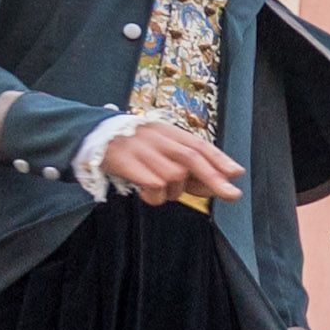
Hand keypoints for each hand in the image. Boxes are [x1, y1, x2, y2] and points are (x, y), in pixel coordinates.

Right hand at [98, 119, 243, 206]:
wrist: (92, 134)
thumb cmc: (133, 146)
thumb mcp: (159, 148)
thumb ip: (184, 165)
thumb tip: (216, 184)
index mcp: (169, 132)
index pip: (199, 145)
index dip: (220, 159)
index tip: (237, 173)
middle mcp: (158, 138)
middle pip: (192, 158)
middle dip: (214, 178)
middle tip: (232, 194)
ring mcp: (142, 149)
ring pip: (174, 176)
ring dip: (174, 192)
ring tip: (158, 190)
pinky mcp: (126, 161)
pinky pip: (153, 185)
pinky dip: (155, 196)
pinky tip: (147, 193)